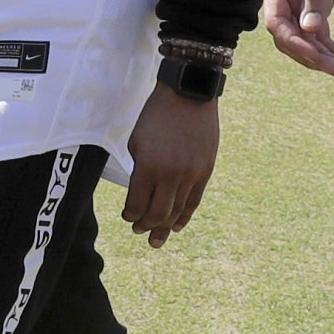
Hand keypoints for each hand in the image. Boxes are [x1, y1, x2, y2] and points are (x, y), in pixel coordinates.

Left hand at [121, 84, 218, 248]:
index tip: (127, 216)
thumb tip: (140, 194)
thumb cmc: (156, 114)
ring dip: (165, 227)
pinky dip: (185, 216)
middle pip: (157, 214)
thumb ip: (139, 169)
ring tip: (156, 238)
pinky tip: (177, 225)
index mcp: (148, 166)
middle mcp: (171, 174)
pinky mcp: (205, 171)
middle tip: (138, 230)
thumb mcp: (137, 140)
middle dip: (145, 226)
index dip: (130, 215)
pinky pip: (194, 201)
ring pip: (177, 211)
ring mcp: (191, 174)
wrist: (188, 94)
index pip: (137, 204)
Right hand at [259, 0, 333, 74]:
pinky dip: (327, 45)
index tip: (317, 57)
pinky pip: (316, 30)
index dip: (293, 42)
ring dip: (321, 55)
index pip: (276, 21)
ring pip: (303, 37)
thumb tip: (311, 30)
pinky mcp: (315, 0)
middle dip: (310, 55)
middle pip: (288, 35)